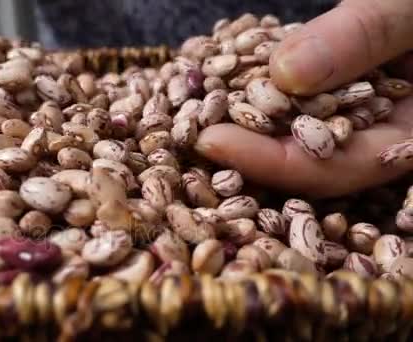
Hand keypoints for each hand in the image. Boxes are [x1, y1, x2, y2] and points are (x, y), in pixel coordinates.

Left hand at [196, 0, 412, 197]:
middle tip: (184, 131)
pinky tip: (217, 77)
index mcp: (412, 135)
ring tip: (189, 107)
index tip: (211, 142)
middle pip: (304, 156)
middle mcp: (380, 129)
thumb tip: (285, 74)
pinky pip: (292, 90)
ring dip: (241, 119)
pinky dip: (254, 85)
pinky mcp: (336, 78)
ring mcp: (356, 105)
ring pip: (294, 125)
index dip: (274, 162)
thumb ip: (367, 35)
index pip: (337, 167)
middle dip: (243, 148)